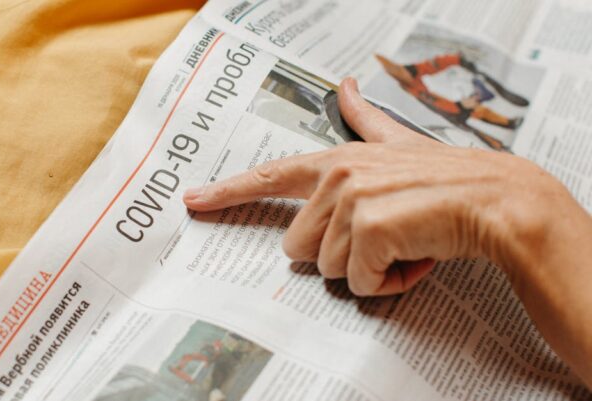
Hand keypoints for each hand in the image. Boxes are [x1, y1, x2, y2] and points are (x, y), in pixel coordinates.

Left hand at [183, 78, 569, 296]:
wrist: (497, 200)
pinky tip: (413, 259)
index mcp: (336, 160)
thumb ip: (367, 120)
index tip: (193, 201)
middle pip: (298, 247)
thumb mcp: (399, 142)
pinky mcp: (368, 229)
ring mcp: (350, 201)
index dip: (228, 191)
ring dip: (368, 269)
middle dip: (338, 254)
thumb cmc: (447, 179)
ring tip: (403, 244)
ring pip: (328, 269)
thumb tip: (348, 87)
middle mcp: (336, 176)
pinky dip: (387, 284)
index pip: (269, 174)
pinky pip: (358, 284)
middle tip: (383, 237)